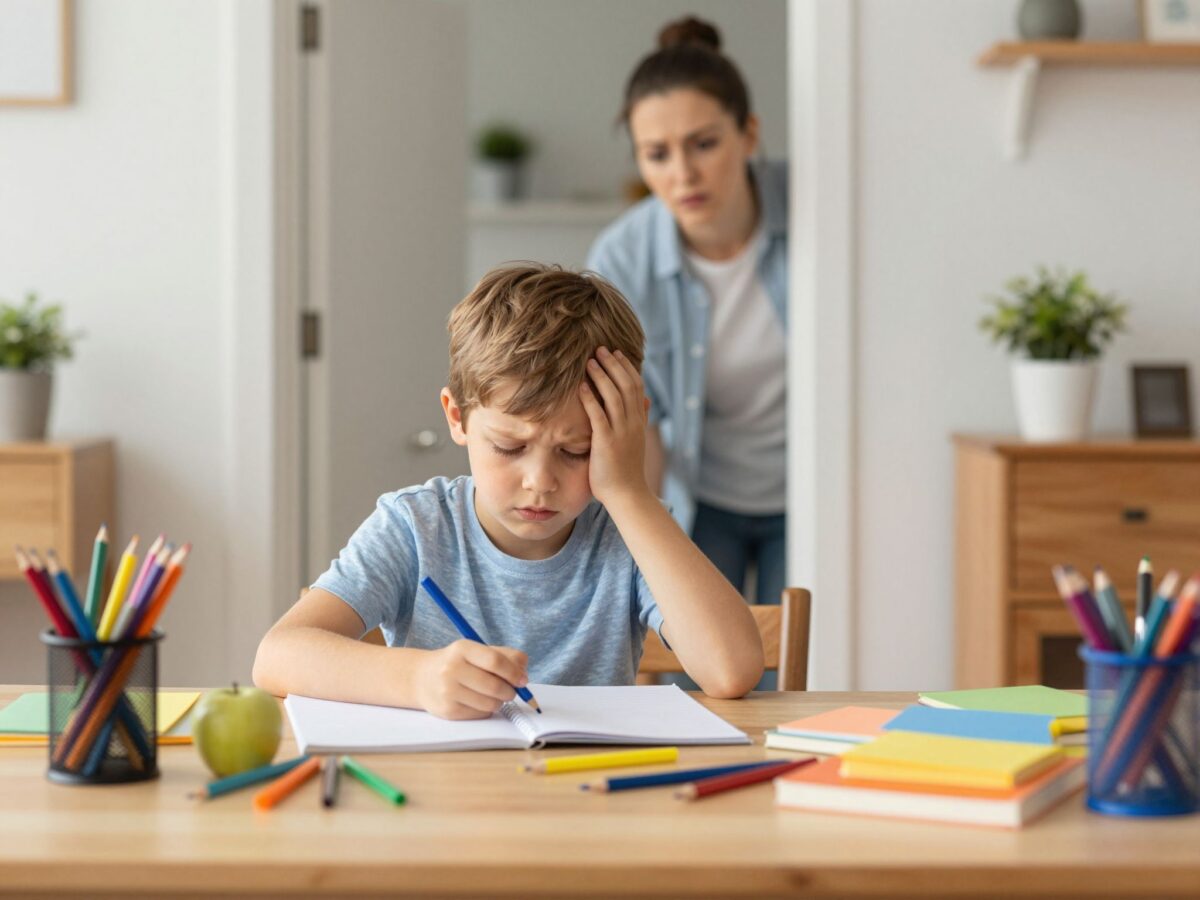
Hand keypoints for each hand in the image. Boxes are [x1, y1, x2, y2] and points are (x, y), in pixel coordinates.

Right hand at [414, 640, 528, 719]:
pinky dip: (487, 709)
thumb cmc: (458, 663)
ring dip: (499, 701)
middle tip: (511, 691)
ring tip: (494, 695)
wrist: (422, 678)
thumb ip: (505, 656)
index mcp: (462, 649)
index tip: (522, 680)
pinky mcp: (448, 711)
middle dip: (510, 691)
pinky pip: (481, 714)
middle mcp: (452, 669)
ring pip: (490, 703)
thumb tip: (523, 673)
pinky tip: (478, 701)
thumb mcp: (477, 651)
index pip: (494, 661)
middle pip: (494, 686)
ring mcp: (448, 691)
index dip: (514, 672)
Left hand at [579, 346, 650, 507]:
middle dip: (613, 365)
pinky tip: (581, 386)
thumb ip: (640, 419)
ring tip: (590, 361)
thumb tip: (647, 401)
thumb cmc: (627, 469)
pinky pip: (598, 415)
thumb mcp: (636, 440)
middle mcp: (633, 423)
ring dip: (601, 376)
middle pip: (626, 385)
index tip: (616, 353)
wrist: (628, 495)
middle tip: (601, 349)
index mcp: (639, 421)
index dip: (626, 367)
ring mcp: (621, 432)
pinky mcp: (606, 442)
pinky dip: (590, 399)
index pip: (636, 386)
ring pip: (614, 396)